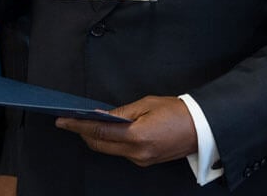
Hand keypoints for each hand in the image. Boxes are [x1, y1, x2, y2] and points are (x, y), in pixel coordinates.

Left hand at [55, 96, 197, 166]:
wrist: (202, 129)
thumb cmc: (178, 112)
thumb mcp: (148, 104)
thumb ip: (122, 112)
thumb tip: (102, 116)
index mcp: (138, 136)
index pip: (100, 131)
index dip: (78, 126)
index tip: (63, 121)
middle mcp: (137, 153)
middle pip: (100, 145)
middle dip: (83, 133)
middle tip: (70, 121)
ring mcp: (141, 160)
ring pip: (109, 150)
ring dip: (97, 137)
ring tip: (88, 123)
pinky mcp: (145, 162)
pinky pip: (121, 152)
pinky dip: (112, 142)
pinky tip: (109, 131)